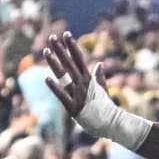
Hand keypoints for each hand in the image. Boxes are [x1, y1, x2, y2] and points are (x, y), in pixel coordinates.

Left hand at [41, 31, 147, 149]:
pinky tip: (47, 79)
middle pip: (69, 63)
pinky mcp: (73, 107)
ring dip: (54, 63)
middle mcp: (82, 84)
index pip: (79, 59)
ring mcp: (77, 94)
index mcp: (88, 79)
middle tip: (52, 37)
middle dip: (60, 50)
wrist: (112, 124)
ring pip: (64, 76)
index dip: (72, 46)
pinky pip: (62, 96)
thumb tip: (100, 64)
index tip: (66, 34)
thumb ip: (99, 77)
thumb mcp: (103, 91)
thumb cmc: (106, 109)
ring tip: (46, 52)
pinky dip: (55, 87)